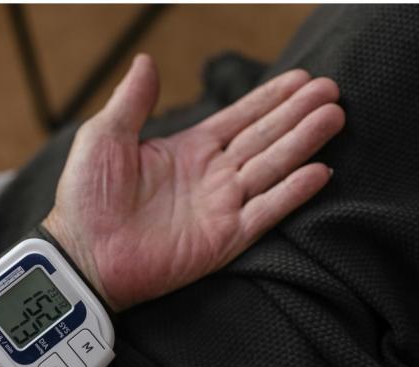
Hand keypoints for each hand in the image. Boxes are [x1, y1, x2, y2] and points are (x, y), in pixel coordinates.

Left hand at [43, 54, 344, 310]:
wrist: (83, 254)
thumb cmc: (86, 198)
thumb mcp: (104, 136)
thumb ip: (132, 101)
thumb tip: (148, 61)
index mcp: (190, 150)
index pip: (242, 117)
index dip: (272, 98)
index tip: (302, 79)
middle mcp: (213, 175)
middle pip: (266, 137)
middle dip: (299, 114)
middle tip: (332, 91)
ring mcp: (223, 207)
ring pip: (273, 167)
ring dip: (304, 142)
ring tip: (335, 118)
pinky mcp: (225, 238)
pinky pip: (267, 211)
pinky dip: (293, 193)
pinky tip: (320, 172)